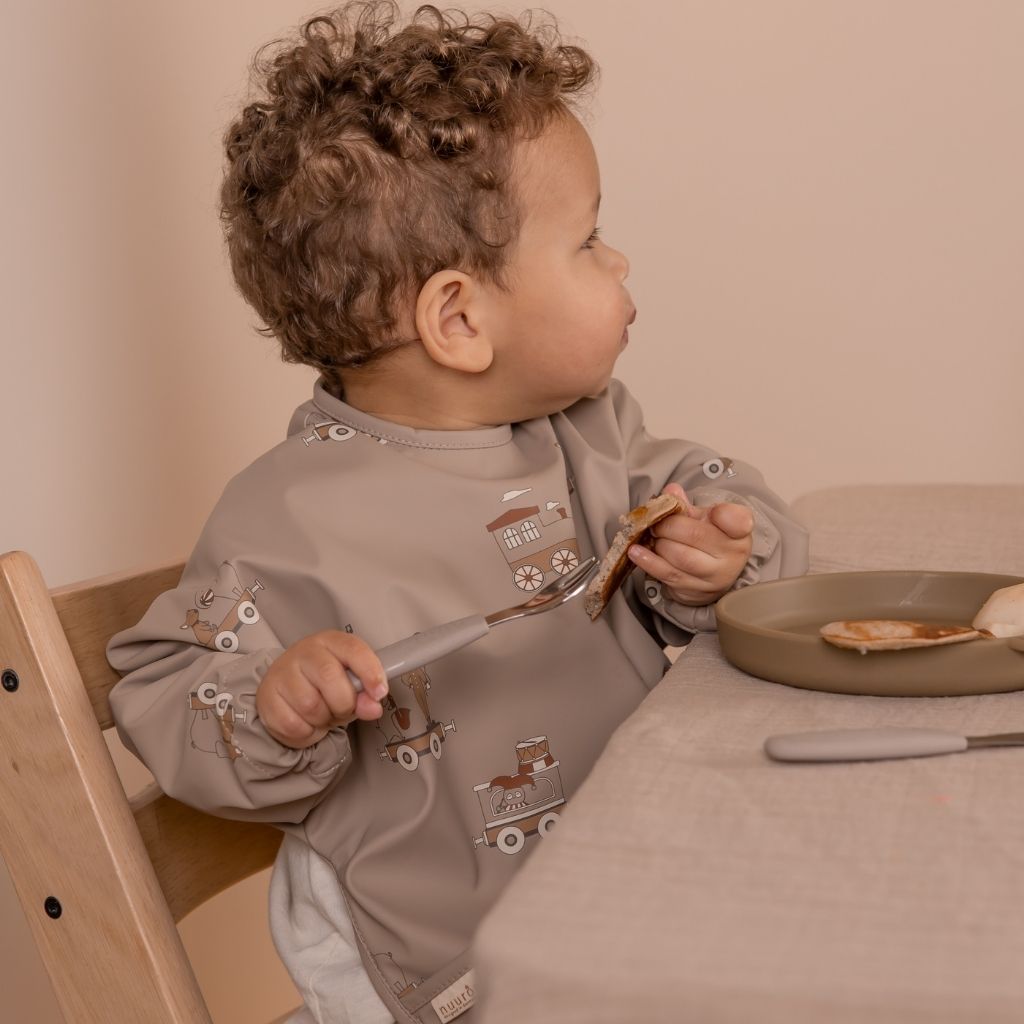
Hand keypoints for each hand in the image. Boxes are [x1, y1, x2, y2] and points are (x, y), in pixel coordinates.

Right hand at [255, 630, 387, 748]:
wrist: (288, 691)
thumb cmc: (325, 685)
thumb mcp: (351, 686)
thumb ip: (365, 695)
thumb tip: (373, 707)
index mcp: (331, 641)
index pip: (353, 649)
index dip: (370, 671)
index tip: (379, 693)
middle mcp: (304, 651)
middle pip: (330, 678)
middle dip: (344, 704)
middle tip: (342, 710)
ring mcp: (281, 672)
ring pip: (310, 705)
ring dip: (323, 720)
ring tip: (322, 714)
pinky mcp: (266, 696)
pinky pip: (292, 725)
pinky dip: (306, 733)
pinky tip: (307, 723)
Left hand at [627, 482, 753, 605]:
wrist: (713, 574)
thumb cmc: (709, 540)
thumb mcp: (705, 518)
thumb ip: (687, 505)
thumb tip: (670, 491)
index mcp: (739, 531)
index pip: (738, 521)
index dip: (725, 515)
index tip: (713, 512)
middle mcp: (732, 556)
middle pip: (696, 536)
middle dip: (668, 526)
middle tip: (657, 522)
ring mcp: (714, 577)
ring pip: (680, 557)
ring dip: (659, 543)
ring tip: (651, 536)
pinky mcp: (695, 591)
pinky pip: (667, 575)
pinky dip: (648, 561)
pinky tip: (636, 552)